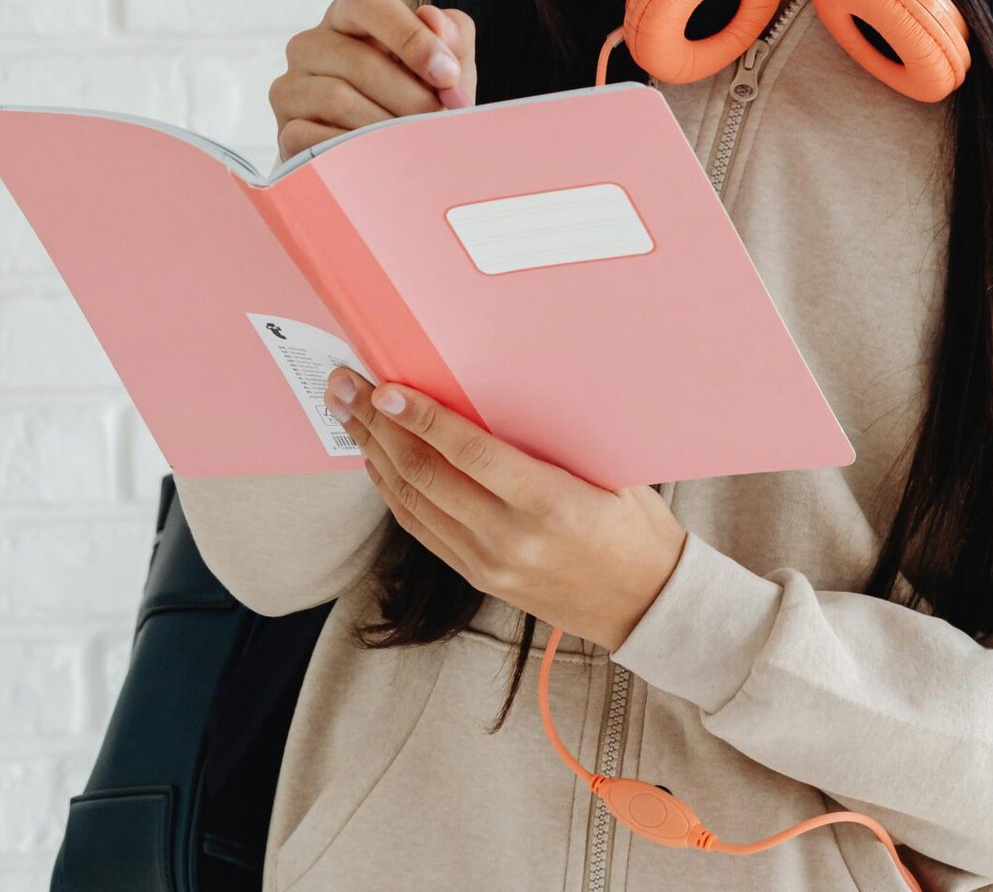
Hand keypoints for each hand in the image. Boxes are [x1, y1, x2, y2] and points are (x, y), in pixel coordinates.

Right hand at [270, 0, 476, 162]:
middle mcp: (310, 44)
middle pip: (360, 61)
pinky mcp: (285, 130)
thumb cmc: (415, 98)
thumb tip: (433, 19)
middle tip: (441, 118)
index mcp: (347, 15)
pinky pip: (318, 138)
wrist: (386, 157)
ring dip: (386, 125)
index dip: (410, 36)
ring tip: (415, 140)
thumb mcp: (444, 66)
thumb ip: (451, 36)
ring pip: (338, 99)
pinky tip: (380, 158)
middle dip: (411, 95)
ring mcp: (290, 87)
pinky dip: (356, 150)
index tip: (447, 74)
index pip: (367, 1)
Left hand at [325, 368, 687, 654]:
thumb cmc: (636, 528)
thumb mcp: (609, 471)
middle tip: (345, 388)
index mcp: (548, 502)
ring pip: (414, 502)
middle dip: (377, 427)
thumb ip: (552, 439)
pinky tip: (378, 461)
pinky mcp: (480, 577)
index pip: (469, 453)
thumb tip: (498, 387)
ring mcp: (489, 563)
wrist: (647, 605)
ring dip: (374, 454)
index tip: (386, 389)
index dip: (422, 419)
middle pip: (426, 475)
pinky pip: (423, 529)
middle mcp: (510, 537)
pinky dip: (394, 491)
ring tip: (348, 415)